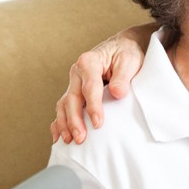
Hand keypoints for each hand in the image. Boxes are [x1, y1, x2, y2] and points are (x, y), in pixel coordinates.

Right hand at [51, 23, 154, 143]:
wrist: (121, 47)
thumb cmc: (126, 53)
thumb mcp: (129, 61)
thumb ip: (123, 77)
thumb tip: (117, 93)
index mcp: (89, 62)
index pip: (90, 87)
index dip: (93, 107)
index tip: (98, 124)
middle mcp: (77, 73)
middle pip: (72, 99)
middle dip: (74, 120)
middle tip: (81, 138)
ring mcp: (73, 83)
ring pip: (64, 105)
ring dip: (65, 124)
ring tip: (69, 141)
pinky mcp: (74, 92)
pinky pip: (63, 109)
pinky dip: (59, 123)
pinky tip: (59, 137)